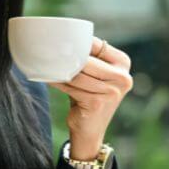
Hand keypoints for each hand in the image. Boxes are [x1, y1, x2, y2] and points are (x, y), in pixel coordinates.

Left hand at [49, 37, 132, 159]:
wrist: (90, 130)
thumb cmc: (88, 96)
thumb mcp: (94, 75)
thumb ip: (87, 58)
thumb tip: (62, 39)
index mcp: (123, 63)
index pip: (97, 45)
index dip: (77, 42)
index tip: (58, 39)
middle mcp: (123, 77)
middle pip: (86, 60)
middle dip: (66, 56)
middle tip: (46, 50)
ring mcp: (112, 91)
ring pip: (77, 74)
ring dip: (59, 70)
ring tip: (45, 65)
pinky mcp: (98, 102)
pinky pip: (71, 86)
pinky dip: (57, 81)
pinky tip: (48, 78)